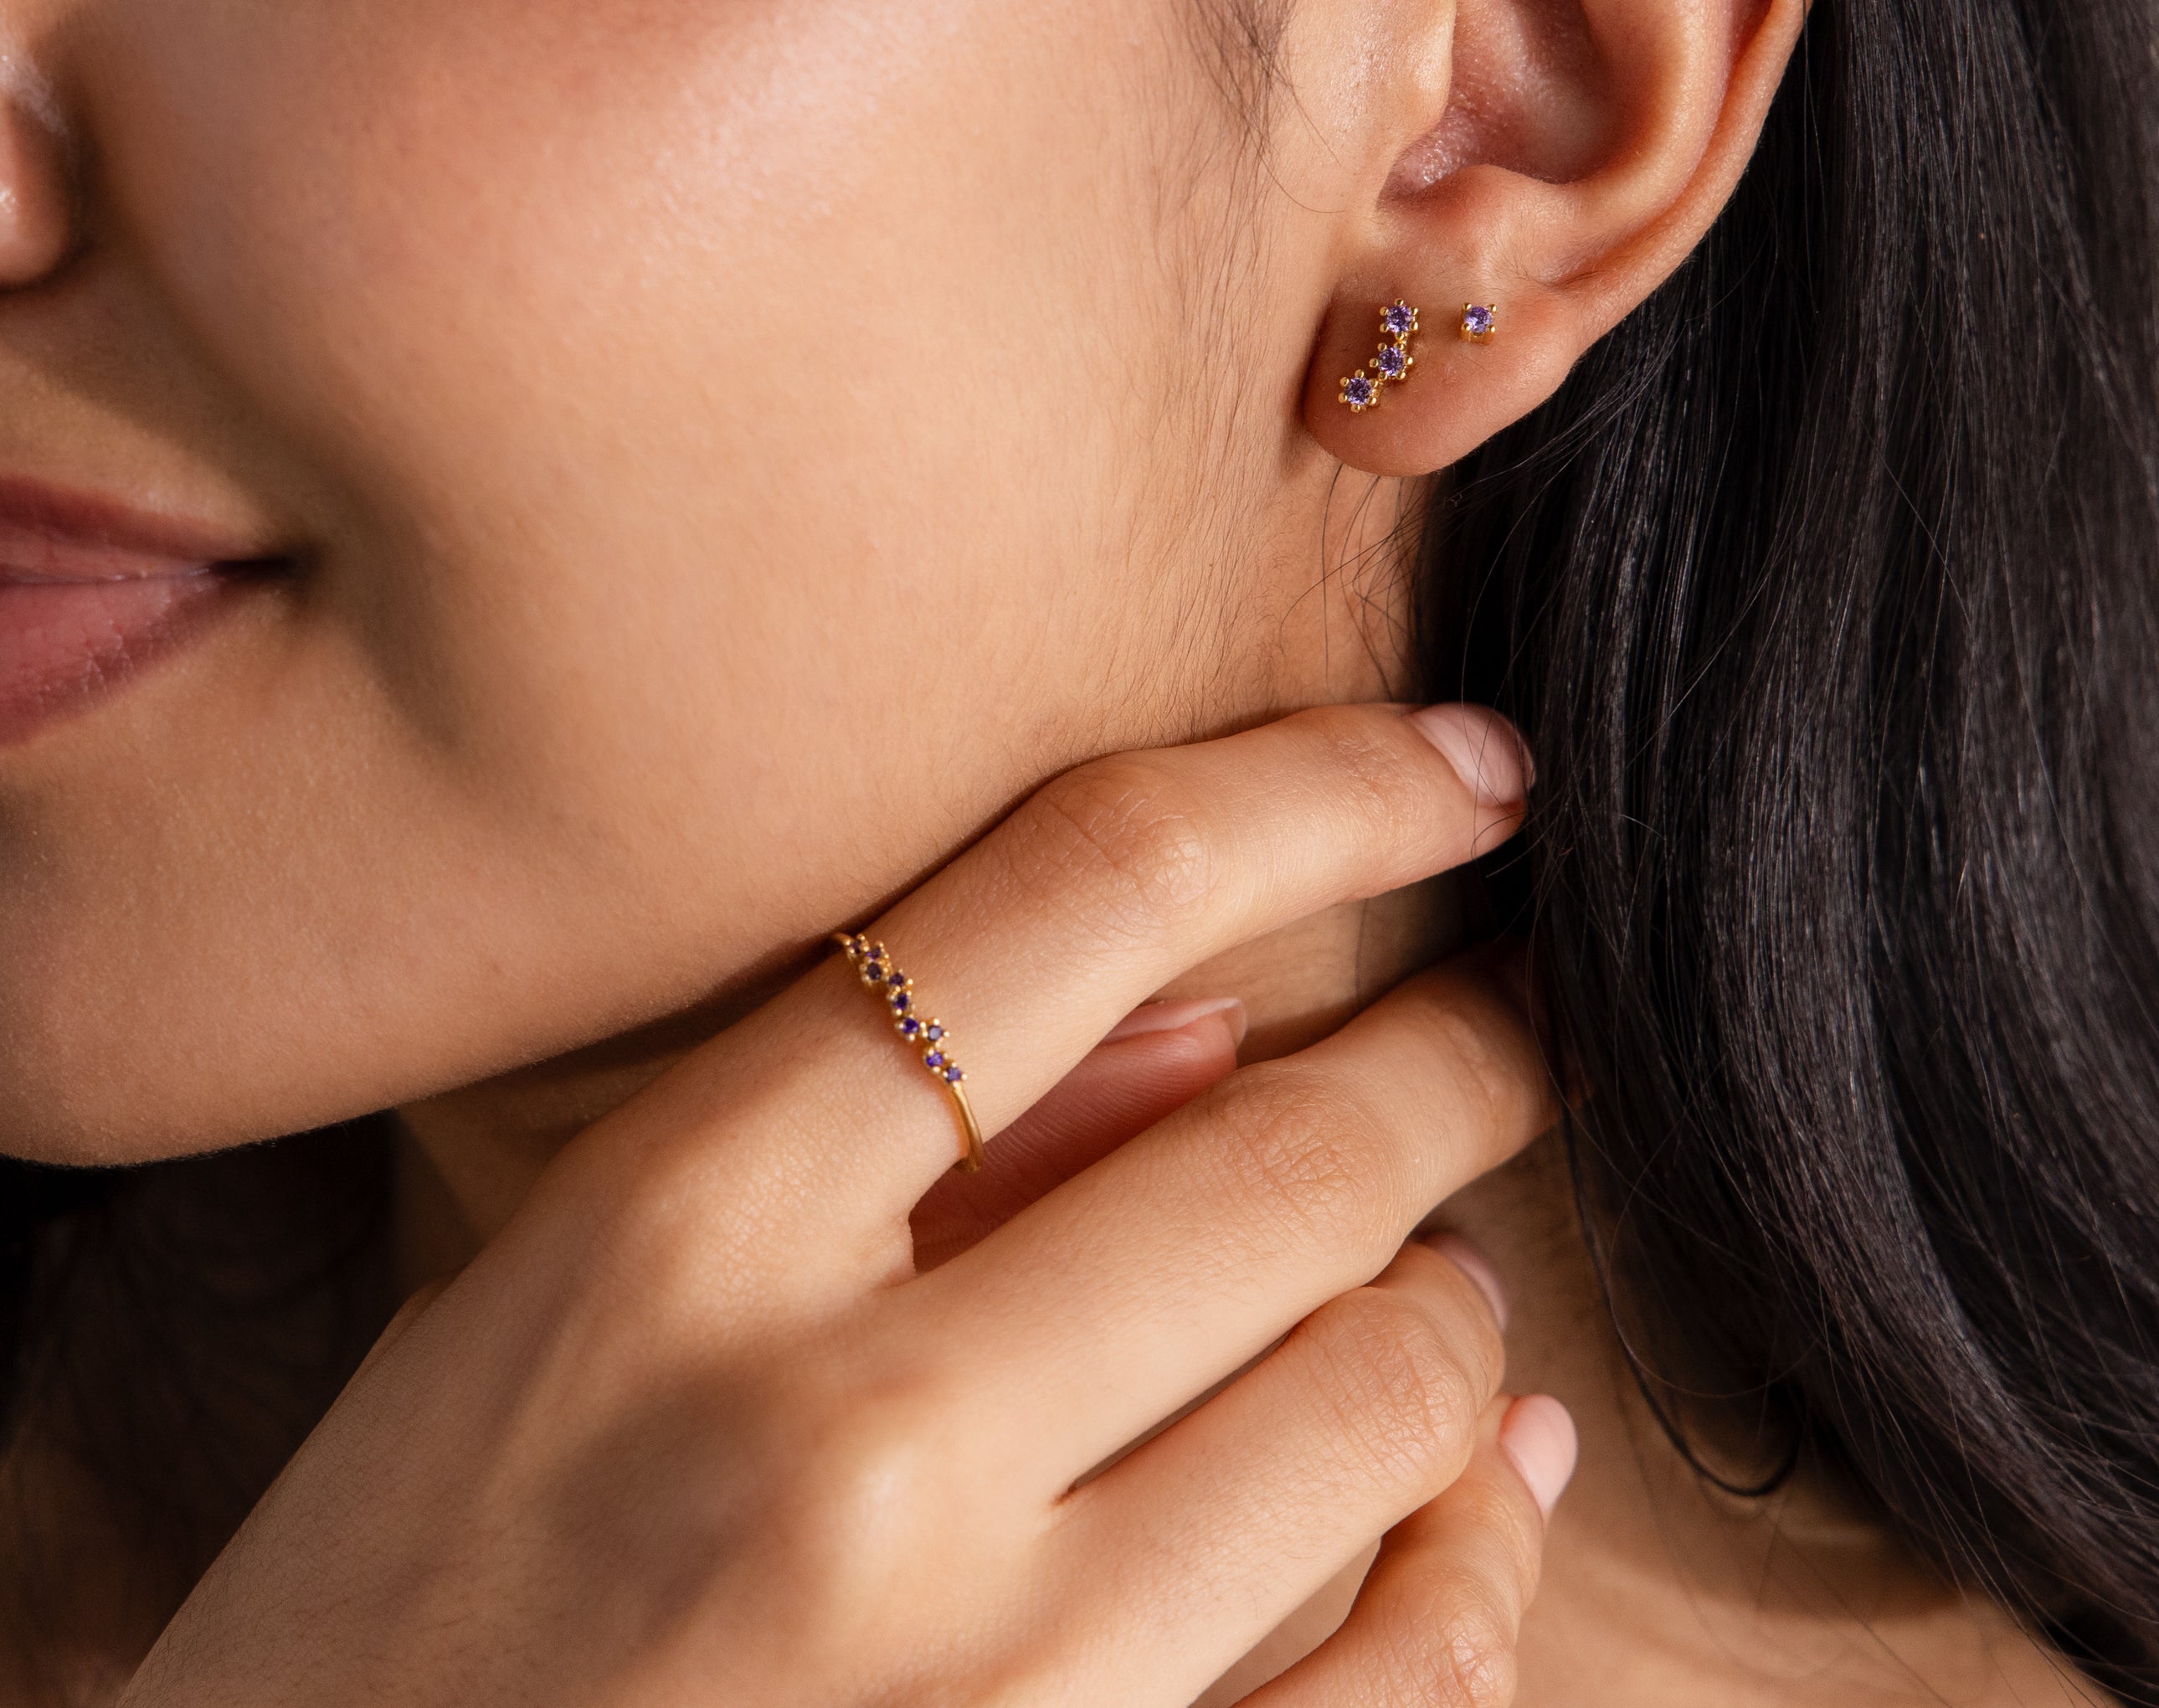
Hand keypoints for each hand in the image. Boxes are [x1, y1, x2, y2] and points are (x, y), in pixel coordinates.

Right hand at [125, 703, 1573, 1704]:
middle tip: (1529, 1023)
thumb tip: (1205, 1020)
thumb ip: (854, 1151)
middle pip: (1288, 1151)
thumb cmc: (400, 1625)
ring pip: (1384, 1394)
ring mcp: (978, 1694)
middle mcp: (836, 1444)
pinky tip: (1498, 1487)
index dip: (1326, 792)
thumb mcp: (548, 1321)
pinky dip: (1487, 1555)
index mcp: (674, 1236)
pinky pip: (1409, 1676)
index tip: (1467, 771)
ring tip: (1454, 1283)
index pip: (1085, 894)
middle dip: (1468, 1056)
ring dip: (1460, 1315)